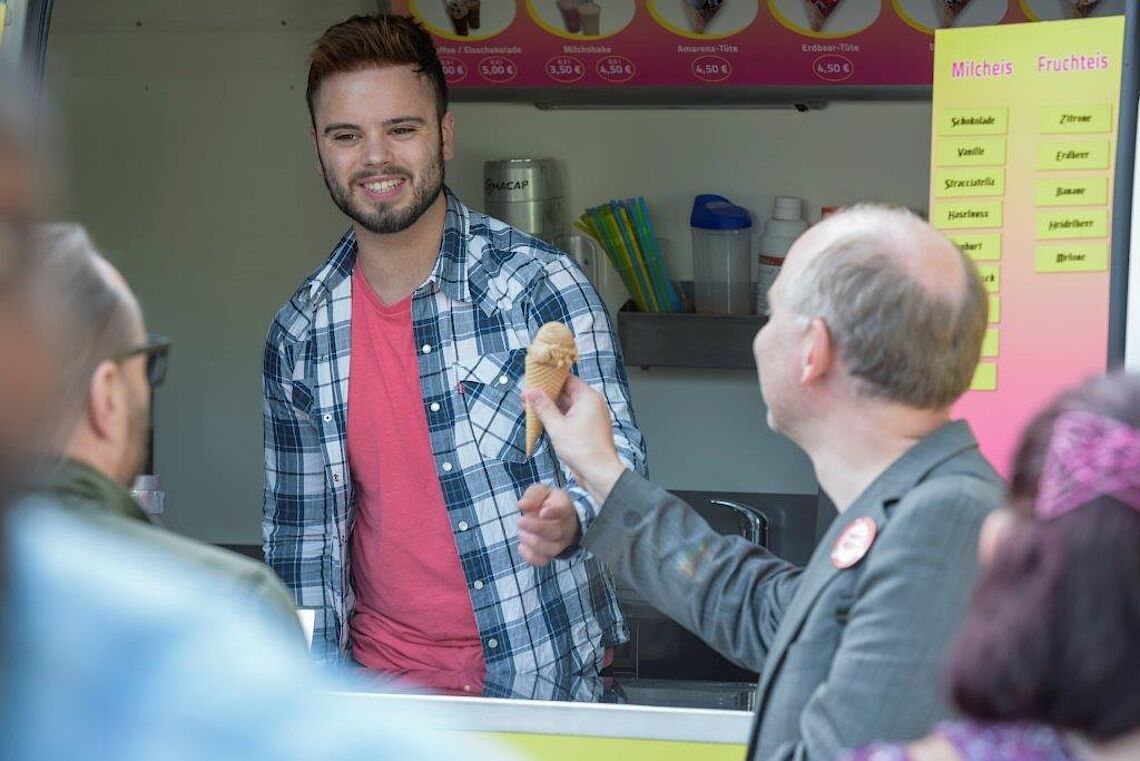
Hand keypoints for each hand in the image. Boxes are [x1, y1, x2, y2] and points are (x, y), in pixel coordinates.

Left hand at [518, 483, 580, 566]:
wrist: (559, 516)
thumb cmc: (548, 502)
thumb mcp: (541, 492)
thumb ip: (533, 496)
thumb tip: (522, 505)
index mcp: (565, 507)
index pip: (563, 510)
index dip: (554, 512)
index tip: (542, 512)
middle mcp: (567, 527)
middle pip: (557, 532)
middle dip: (537, 528)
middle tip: (520, 521)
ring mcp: (561, 543)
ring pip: (552, 549)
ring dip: (533, 543)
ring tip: (521, 533)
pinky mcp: (551, 554)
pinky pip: (544, 560)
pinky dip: (531, 556)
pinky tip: (521, 546)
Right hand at [522, 374, 625, 503]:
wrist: (599, 473)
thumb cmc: (584, 450)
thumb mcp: (557, 427)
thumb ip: (543, 407)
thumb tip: (531, 391)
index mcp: (588, 398)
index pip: (567, 379)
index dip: (549, 379)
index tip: (533, 380)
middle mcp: (591, 404)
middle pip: (565, 392)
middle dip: (545, 394)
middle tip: (526, 396)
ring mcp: (589, 416)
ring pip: (566, 405)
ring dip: (549, 407)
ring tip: (529, 408)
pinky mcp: (586, 428)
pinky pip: (569, 416)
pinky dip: (556, 417)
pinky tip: (541, 420)